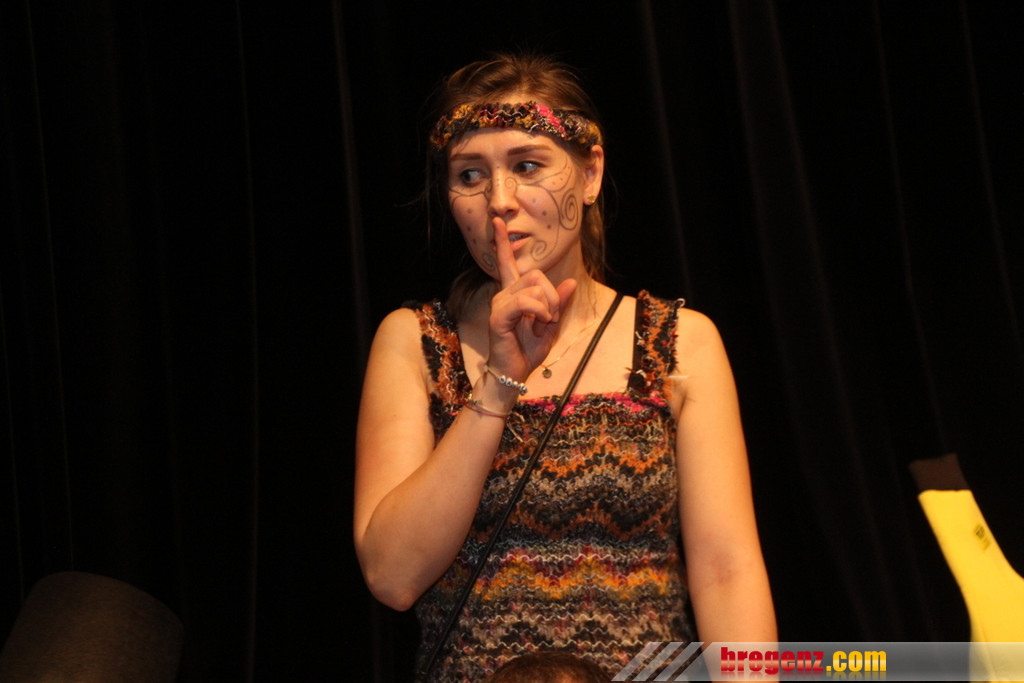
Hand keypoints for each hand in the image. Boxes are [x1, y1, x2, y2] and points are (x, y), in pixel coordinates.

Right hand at [486, 217, 576, 384]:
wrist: (514, 374)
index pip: (508, 263)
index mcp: (514, 294)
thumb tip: (571, 281)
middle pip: (536, 274)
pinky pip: (526, 302)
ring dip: (548, 306)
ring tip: (542, 325)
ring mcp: (499, 304)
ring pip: (534, 287)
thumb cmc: (527, 351)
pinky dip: (540, 312)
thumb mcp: (551, 325)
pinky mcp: (499, 316)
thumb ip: (559, 303)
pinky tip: (539, 324)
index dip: (502, 242)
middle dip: (552, 296)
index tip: (498, 221)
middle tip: (549, 318)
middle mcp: (503, 295)